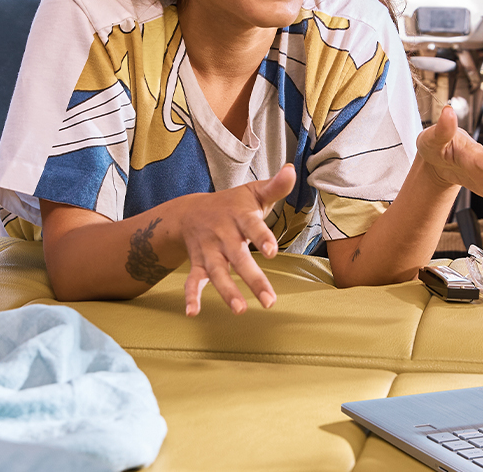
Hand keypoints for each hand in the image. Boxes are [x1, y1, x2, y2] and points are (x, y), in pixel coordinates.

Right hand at [170, 164, 296, 315]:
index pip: (252, 227)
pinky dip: (190, 296)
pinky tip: (192, 312)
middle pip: (238, 257)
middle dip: (253, 279)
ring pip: (217, 272)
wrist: (189, 211)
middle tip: (269, 301)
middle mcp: (223, 235)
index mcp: (239, 216)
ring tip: (239, 310)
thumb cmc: (231, 204)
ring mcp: (209, 251)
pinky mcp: (197, 263)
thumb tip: (292, 169)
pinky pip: (193, 280)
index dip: (262, 238)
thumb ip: (275, 186)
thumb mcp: (252, 192)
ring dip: (226, 291)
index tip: (272, 252)